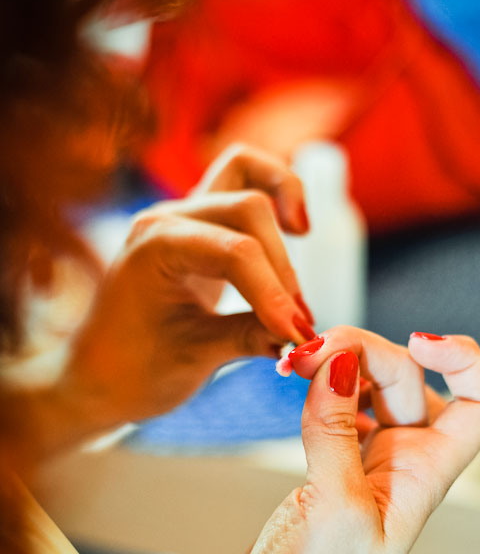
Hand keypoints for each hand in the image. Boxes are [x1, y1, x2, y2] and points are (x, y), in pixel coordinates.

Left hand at [59, 144, 314, 428]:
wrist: (97, 378)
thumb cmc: (133, 370)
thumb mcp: (195, 359)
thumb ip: (251, 337)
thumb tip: (306, 338)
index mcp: (154, 246)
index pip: (235, 251)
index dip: (273, 294)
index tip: (297, 336)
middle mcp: (167, 218)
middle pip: (249, 210)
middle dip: (281, 270)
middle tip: (297, 326)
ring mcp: (182, 215)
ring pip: (246, 176)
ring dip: (281, 222)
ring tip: (298, 268)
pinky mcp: (200, 226)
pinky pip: (240, 180)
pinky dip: (274, 193)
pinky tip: (296, 228)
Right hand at [218, 328, 479, 553]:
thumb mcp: (333, 504)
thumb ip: (336, 428)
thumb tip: (338, 361)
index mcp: (426, 475)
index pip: (479, 403)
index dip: (462, 361)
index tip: (416, 343)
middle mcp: (405, 465)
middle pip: (408, 380)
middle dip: (364, 353)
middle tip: (308, 353)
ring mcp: (367, 466)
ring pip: (371, 389)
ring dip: (339, 365)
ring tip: (295, 362)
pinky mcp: (331, 469)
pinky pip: (339, 409)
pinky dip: (322, 387)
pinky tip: (297, 385)